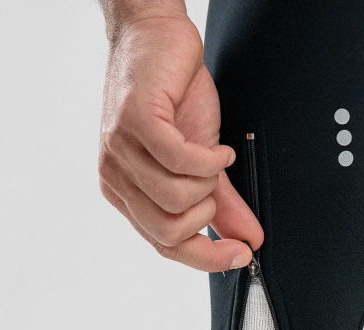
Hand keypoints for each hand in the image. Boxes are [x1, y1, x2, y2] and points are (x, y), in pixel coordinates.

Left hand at [98, 16, 261, 271]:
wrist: (158, 38)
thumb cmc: (175, 99)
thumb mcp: (203, 164)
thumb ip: (223, 206)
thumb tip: (247, 240)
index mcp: (128, 195)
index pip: (166, 246)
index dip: (207, 257)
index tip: (242, 254)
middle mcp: (117, 177)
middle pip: (170, 232)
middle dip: (207, 212)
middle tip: (216, 185)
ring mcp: (120, 150)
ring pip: (176, 199)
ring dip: (208, 181)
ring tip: (212, 157)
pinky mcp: (135, 122)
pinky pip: (180, 162)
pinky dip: (210, 159)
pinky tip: (219, 149)